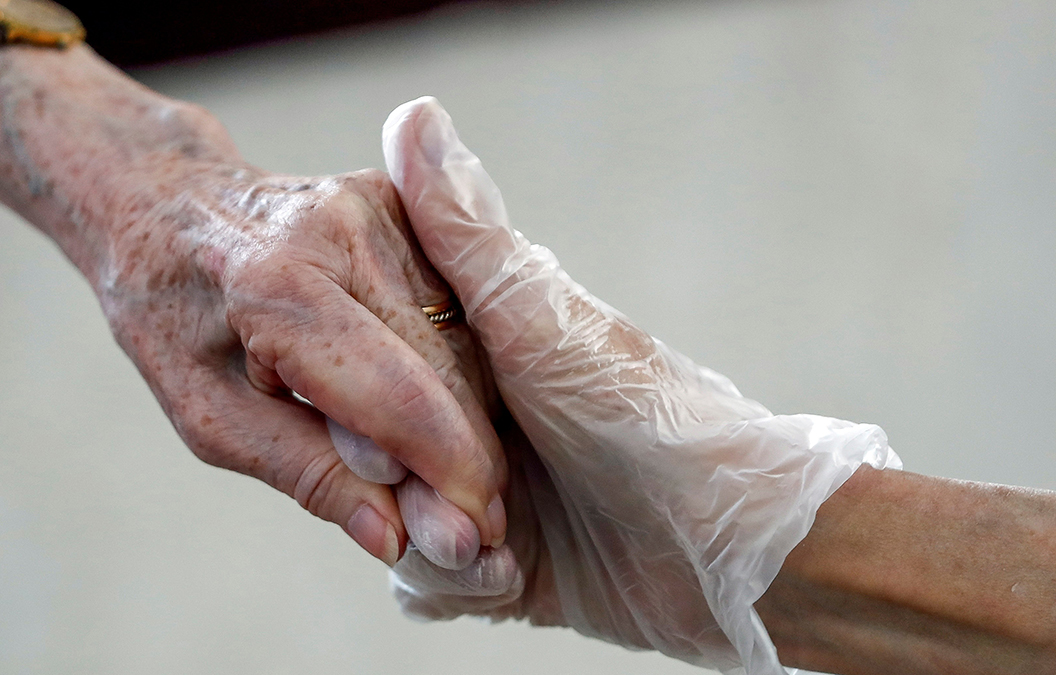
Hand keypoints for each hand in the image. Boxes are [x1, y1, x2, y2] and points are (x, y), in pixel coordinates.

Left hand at [0, 6, 510, 566]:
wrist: (164, 207)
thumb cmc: (177, 322)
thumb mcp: (211, 418)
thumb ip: (305, 472)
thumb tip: (394, 537)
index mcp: (277, 285)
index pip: (396, 394)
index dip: (447, 471)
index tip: (476, 535)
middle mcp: (341, 230)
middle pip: (444, 367)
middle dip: (468, 454)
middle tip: (473, 525)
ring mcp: (379, 204)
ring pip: (461, 336)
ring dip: (466, 411)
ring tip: (442, 467)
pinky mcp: (403, 199)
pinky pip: (453, 303)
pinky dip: (454, 362)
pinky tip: (435, 398)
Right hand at [380, 97, 899, 673]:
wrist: (734, 549)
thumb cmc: (646, 419)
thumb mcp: (539, 321)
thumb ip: (463, 232)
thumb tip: (413, 113)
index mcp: (472, 353)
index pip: (363, 369)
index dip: (356, 405)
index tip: (382, 438)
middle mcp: (470, 422)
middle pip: (370, 456)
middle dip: (401, 494)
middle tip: (461, 514)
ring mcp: (484, 495)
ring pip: (393, 525)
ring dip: (436, 552)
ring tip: (496, 552)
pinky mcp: (502, 564)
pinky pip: (433, 583)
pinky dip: (458, 588)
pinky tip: (507, 579)